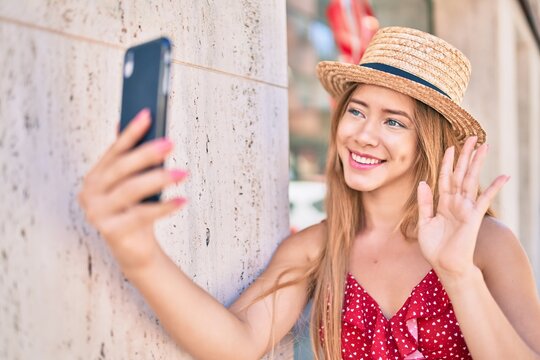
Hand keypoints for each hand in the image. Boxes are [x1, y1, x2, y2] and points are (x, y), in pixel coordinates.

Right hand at [78, 109, 187, 270]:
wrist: (134, 250)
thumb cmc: (136, 211)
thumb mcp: (135, 184)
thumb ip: (134, 159)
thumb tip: (140, 121)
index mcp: (95, 177)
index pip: (114, 150)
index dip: (131, 132)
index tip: (148, 114)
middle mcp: (90, 193)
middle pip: (121, 168)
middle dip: (147, 154)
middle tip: (171, 143)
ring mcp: (98, 213)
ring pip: (131, 190)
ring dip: (159, 179)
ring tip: (183, 173)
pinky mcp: (111, 231)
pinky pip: (141, 215)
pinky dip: (164, 208)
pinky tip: (182, 201)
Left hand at [416, 136, 508, 277]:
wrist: (445, 265)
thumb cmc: (435, 247)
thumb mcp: (424, 222)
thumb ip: (425, 202)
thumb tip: (423, 182)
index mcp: (443, 203)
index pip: (445, 178)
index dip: (446, 162)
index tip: (449, 147)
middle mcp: (456, 203)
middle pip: (460, 174)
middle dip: (465, 156)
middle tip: (471, 137)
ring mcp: (465, 208)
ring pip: (471, 181)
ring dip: (476, 163)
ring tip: (483, 146)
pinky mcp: (473, 217)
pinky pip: (484, 199)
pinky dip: (494, 188)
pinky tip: (503, 176)